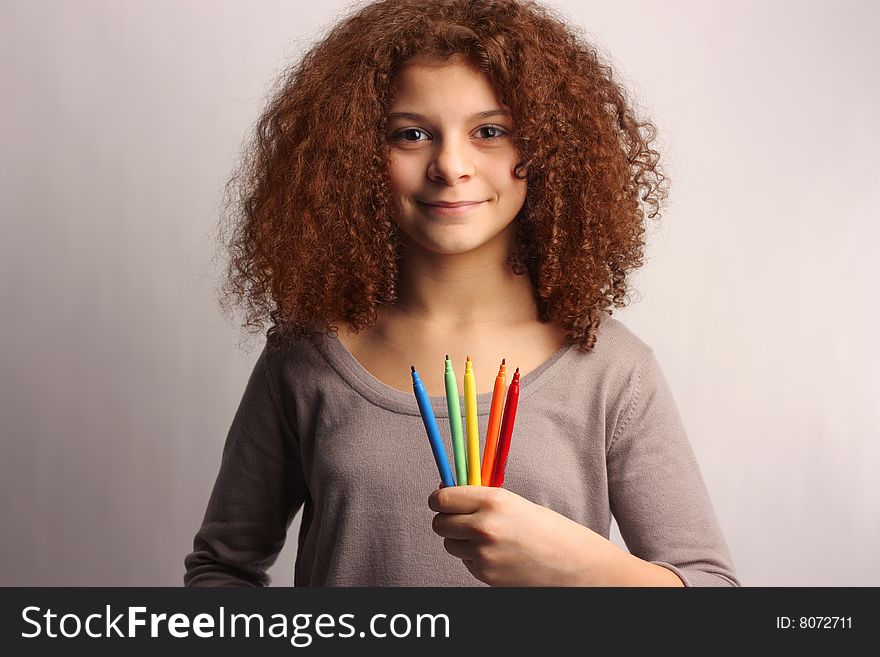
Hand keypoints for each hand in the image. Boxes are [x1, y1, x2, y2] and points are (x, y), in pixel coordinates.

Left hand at [428, 485, 615, 585]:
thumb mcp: (512, 502)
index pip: (442, 499)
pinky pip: (465, 562)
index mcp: (492, 500)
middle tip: (459, 519)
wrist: (571, 562)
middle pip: (439, 523)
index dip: (438, 500)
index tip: (440, 500)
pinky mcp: (485, 574)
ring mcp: (483, 553)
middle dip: (446, 521)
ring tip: (486, 538)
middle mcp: (483, 526)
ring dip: (459, 541)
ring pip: (450, 544)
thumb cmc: (544, 527)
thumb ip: (478, 498)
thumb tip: (443, 493)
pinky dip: (474, 558)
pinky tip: (498, 554)